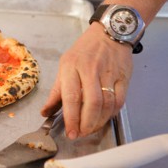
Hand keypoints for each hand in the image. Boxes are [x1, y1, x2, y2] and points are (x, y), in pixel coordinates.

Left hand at [40, 22, 132, 138]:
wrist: (109, 33)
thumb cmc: (84, 51)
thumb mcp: (65, 65)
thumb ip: (56, 91)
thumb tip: (45, 112)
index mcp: (71, 66)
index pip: (71, 96)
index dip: (71, 118)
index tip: (71, 132)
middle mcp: (90, 69)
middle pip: (92, 103)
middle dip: (87, 124)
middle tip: (81, 133)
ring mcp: (108, 72)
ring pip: (107, 104)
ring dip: (99, 121)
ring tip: (91, 128)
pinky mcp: (123, 77)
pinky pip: (119, 100)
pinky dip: (112, 113)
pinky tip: (104, 117)